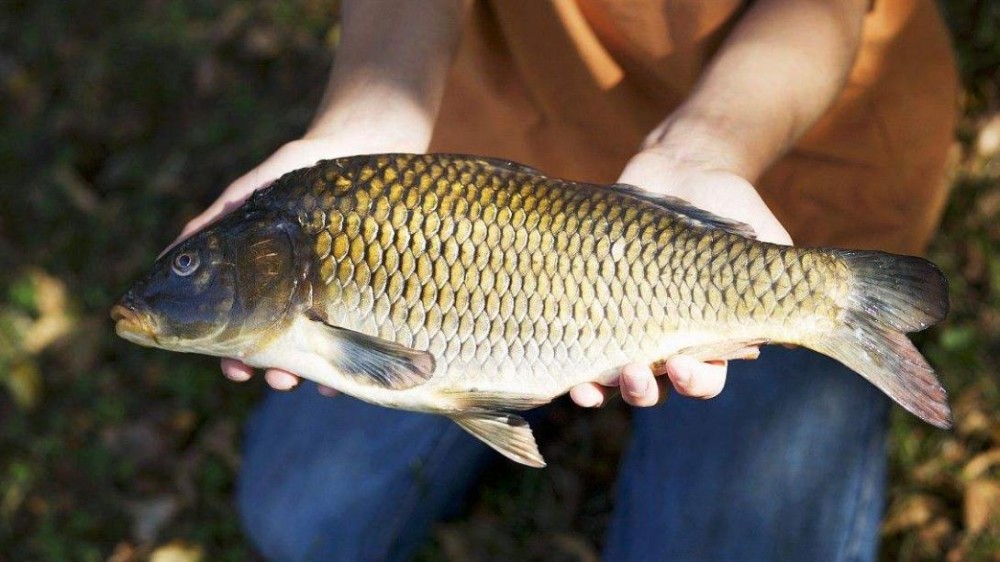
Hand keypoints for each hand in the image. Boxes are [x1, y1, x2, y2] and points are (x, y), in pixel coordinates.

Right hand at [170, 136, 359, 394]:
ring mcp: (335, 303)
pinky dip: (347, 367)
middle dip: (270, 371)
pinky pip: (359, 344)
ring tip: (300, 380)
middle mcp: (298, 300)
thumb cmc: (303, 176)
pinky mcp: (370, 301)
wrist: (365, 153)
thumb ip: (218, 223)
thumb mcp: (256, 194)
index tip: (234, 369)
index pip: (240, 331)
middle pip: (278, 350)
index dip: (233, 355)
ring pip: (316, 354)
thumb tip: (168, 257)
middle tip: (273, 378)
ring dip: (305, 374)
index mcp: (264, 283)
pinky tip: (341, 379)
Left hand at [569, 149, 791, 407]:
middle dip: (643, 390)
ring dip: (600, 388)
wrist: (683, 169)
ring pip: (613, 377)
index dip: (696, 382)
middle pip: (656, 387)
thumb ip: (780, 281)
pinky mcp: (591, 306)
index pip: (706, 379)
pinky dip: (568, 360)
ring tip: (588, 386)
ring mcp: (627, 326)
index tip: (684, 366)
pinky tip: (562, 366)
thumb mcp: (765, 242)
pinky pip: (578, 345)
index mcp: (710, 337)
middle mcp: (668, 341)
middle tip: (634, 375)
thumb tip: (806, 316)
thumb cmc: (733, 206)